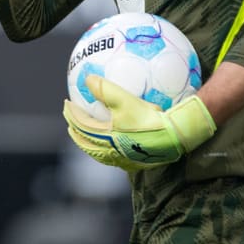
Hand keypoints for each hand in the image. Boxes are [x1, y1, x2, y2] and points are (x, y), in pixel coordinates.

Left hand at [65, 75, 216, 167]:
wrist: (175, 139)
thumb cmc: (149, 119)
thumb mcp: (126, 100)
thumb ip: (105, 89)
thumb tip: (88, 79)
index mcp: (103, 138)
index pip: (79, 125)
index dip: (71, 113)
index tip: (67, 104)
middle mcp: (109, 152)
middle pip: (84, 142)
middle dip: (76, 130)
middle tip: (71, 120)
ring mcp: (121, 160)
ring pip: (97, 152)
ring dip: (89, 140)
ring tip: (88, 132)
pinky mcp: (134, 164)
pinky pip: (113, 156)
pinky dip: (105, 147)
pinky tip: (114, 141)